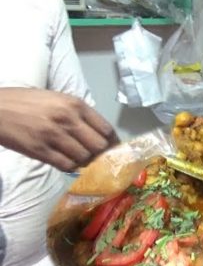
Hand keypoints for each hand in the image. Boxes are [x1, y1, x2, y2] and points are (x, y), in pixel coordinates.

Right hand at [0, 88, 117, 170]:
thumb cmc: (26, 102)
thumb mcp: (57, 99)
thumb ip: (77, 113)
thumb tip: (98, 133)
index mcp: (75, 104)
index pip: (106, 129)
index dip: (112, 142)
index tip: (112, 148)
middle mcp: (68, 119)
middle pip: (98, 146)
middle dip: (99, 153)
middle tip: (94, 155)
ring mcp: (54, 136)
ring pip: (84, 158)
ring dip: (84, 161)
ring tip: (77, 157)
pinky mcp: (40, 151)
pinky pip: (66, 165)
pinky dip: (70, 166)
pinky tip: (65, 161)